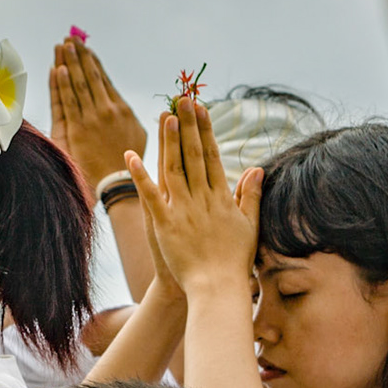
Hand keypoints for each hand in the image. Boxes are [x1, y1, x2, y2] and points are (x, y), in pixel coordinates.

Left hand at [48, 36, 146, 200]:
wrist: (116, 183)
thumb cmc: (128, 162)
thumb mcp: (139, 134)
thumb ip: (134, 117)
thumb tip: (150, 105)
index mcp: (121, 108)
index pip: (103, 78)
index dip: (93, 61)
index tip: (85, 47)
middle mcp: (108, 109)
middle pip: (90, 76)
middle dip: (80, 55)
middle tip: (71, 38)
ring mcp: (92, 117)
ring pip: (79, 84)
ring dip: (70, 62)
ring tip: (64, 45)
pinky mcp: (78, 128)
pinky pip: (69, 100)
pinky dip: (63, 83)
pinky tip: (58, 68)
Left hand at [126, 99, 259, 301]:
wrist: (217, 289)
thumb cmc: (234, 261)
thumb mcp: (249, 225)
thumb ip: (251, 195)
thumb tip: (257, 168)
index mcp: (221, 197)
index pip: (212, 156)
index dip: (205, 131)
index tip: (201, 109)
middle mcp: (203, 199)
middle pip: (194, 156)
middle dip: (188, 126)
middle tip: (183, 99)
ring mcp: (183, 211)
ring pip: (174, 169)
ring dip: (169, 141)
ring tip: (165, 115)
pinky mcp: (165, 225)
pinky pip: (150, 196)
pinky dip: (140, 175)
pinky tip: (130, 155)